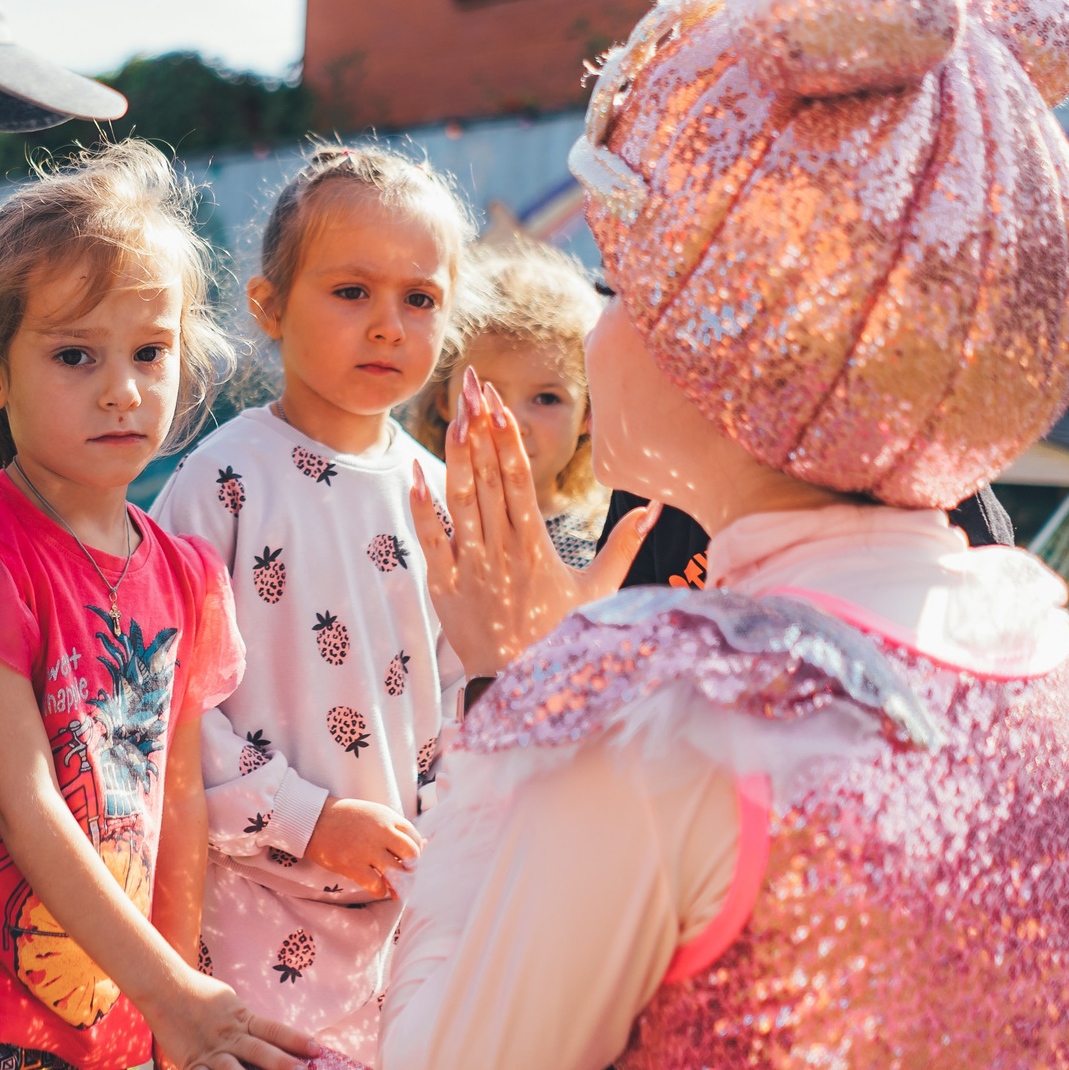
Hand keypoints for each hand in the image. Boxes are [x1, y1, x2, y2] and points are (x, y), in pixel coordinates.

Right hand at [143, 971, 315, 1069]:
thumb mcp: (230, 1002)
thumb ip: (247, 1020)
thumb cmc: (200, 993)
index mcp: (242, 1018)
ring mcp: (211, 1049)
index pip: (274, 1030)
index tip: (317, 1051)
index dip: (296, 1040)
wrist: (164, 986)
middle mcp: (230, 1035)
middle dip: (281, 1062)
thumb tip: (267, 1033)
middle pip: (259, 1049)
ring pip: (232, 1067)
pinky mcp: (191, 1061)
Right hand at [301, 797, 419, 898]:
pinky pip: (377, 887)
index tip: (408, 860)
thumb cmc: (344, 817)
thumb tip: (425, 844)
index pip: (415, 837)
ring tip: (395, 888)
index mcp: (387, 817)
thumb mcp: (373, 814)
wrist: (312, 819)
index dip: (415, 852)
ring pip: (398, 874)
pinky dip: (381, 892)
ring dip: (399, 885)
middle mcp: (381, 833)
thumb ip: (396, 827)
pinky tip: (377, 888)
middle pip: (412, 855)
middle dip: (412, 868)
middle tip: (404, 874)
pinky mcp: (353, 866)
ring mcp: (367, 850)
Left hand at [412, 369, 660, 676]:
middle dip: (481, 427)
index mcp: (537, 545)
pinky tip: (415, 471)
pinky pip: (432, 539)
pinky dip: (421, 506)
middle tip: (472, 384)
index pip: (520, 478)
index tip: (499, 401)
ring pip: (461, 501)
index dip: (507, 436)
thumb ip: (623, 546)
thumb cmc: (561, 634)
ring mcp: (473, 566)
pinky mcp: (446, 585)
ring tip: (454, 414)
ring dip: (457, 455)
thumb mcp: (598, 590)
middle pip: (490, 477)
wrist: (524, 685)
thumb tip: (652, 508)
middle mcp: (504, 549)